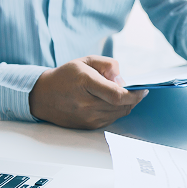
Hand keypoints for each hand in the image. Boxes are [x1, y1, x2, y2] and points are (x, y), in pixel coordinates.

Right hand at [29, 55, 147, 128]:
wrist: (43, 96)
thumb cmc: (66, 76)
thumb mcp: (86, 61)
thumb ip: (108, 65)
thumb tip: (123, 79)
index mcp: (86, 83)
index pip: (118, 95)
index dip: (136, 94)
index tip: (144, 89)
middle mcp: (86, 104)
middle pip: (122, 106)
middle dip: (134, 98)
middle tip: (138, 90)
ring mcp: (87, 118)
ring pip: (119, 113)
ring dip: (127, 105)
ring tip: (125, 94)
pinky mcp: (88, 126)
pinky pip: (111, 119)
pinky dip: (117, 111)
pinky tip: (113, 102)